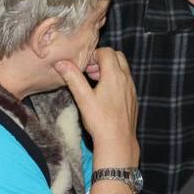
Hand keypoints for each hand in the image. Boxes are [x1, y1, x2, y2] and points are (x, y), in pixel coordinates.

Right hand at [54, 47, 138, 165]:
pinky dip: (115, 80)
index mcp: (114, 75)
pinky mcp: (133, 97)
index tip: (84, 67)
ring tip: (94, 83)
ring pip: (122, 68)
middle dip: (102, 60)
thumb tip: (61, 62)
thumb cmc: (100, 120)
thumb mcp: (83, 98)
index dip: (94, 55)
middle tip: (89, 73)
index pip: (106, 52)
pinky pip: (126, 80)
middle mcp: (126, 78)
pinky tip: (104, 94)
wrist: (118, 141)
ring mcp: (131, 88)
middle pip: (117, 56)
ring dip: (109, 69)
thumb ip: (73, 77)